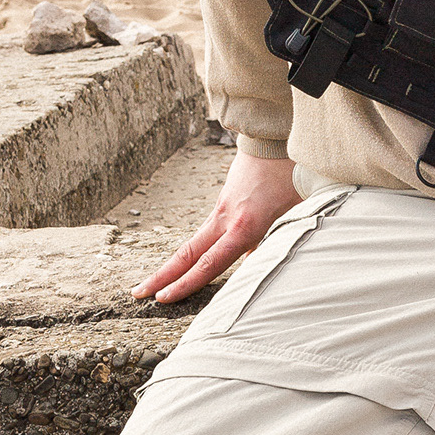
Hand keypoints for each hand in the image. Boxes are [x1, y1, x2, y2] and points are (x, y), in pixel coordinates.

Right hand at [134, 151, 302, 302]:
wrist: (276, 135)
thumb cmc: (293, 175)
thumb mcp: (297, 214)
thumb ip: (281, 243)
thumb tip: (264, 269)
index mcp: (244, 225)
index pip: (209, 263)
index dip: (186, 283)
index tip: (164, 298)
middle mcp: (226, 218)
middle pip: (187, 253)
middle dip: (161, 276)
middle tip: (137, 293)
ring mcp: (222, 209)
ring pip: (194, 242)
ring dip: (174, 264)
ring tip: (157, 283)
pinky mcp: (225, 202)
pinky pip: (208, 232)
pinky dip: (195, 250)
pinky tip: (190, 263)